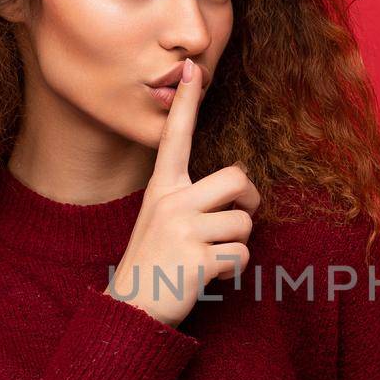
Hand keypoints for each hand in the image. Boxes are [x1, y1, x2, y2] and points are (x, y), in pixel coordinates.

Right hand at [105, 57, 260, 328]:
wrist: (131, 309)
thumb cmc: (154, 262)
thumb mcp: (161, 220)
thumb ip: (190, 200)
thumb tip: (237, 193)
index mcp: (161, 189)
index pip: (175, 139)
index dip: (185, 104)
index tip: (190, 70)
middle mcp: (172, 202)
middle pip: (237, 179)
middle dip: (248, 200)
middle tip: (240, 215)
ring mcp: (184, 229)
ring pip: (243, 223)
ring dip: (238, 244)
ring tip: (211, 256)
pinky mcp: (197, 258)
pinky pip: (241, 254)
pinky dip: (235, 269)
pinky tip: (211, 276)